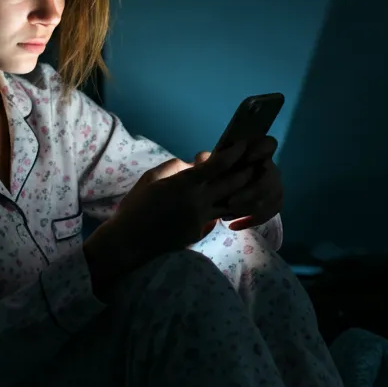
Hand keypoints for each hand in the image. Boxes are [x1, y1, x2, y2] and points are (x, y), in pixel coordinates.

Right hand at [106, 140, 257, 260]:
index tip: (243, 145)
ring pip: (231, 203)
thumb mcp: (151, 178)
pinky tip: (231, 204)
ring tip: (252, 184)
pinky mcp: (199, 232)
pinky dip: (225, 209)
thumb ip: (176, 168)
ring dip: (244, 192)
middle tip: (257, 162)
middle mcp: (197, 200)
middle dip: (246, 171)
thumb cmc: (136, 206)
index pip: (216, 165)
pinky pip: (217, 217)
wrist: (130, 241)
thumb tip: (194, 166)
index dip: (233, 153)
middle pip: (231, 184)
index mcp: (184, 183)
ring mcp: (201, 219)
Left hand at [195, 137, 282, 229]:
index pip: (268, 144)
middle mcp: (264, 167)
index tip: (247, 159)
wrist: (192, 203)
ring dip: (250, 206)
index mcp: (250, 152)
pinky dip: (253, 219)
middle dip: (251, 190)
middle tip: (230, 202)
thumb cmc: (199, 181)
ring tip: (226, 214)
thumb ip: (204, 163)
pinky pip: (270, 211)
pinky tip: (233, 226)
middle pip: (272, 176)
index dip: (262, 150)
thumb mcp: (196, 170)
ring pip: (273, 195)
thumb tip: (202, 159)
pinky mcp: (269, 204)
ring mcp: (270, 185)